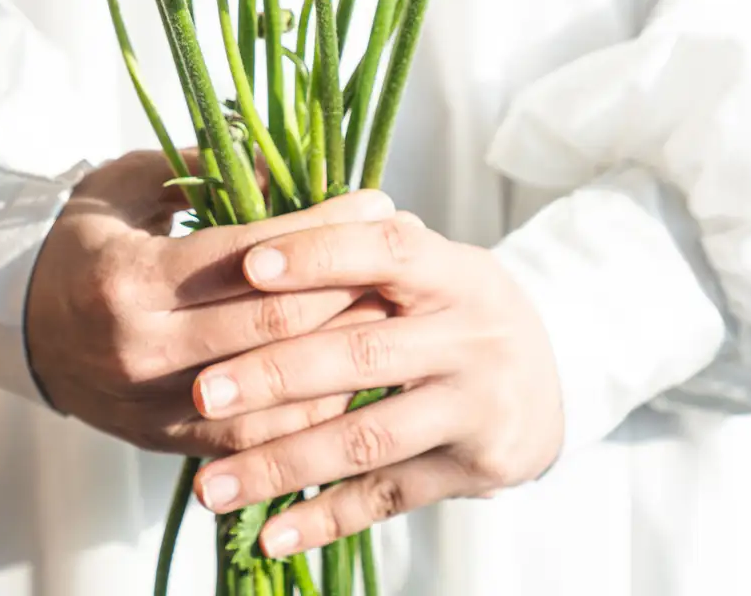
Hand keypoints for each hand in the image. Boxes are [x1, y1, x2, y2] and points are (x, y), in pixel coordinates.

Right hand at [26, 150, 395, 456]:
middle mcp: (143, 349)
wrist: (20, 324)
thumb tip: (284, 156)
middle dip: (349, 286)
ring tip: (393, 315)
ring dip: (342, 355)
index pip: (250, 255)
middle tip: (402, 254)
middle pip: (273, 324)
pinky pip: (256, 437)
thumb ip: (202, 164)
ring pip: (274, 392)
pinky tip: (354, 374)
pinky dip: (311, 409)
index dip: (322, 229)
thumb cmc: (84, 238)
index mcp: (131, 278)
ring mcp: (155, 405)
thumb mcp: (130, 182)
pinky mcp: (168, 441)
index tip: (376, 201)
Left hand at [189, 212, 563, 553]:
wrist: (548, 385)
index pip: (386, 251)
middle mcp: (472, 336)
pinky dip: (323, 519)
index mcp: (454, 271)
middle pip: (362, 354)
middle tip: (201, 392)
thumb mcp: (432, 264)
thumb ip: (362, 244)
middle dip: (274, 375)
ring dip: (280, 465)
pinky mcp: (472, 470)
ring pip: (365, 438)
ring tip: (208, 485)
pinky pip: (386, 497)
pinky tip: (267, 534)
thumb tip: (263, 216)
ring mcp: (475, 407)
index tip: (248, 265)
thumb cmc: (454, 309)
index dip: (319, 255)